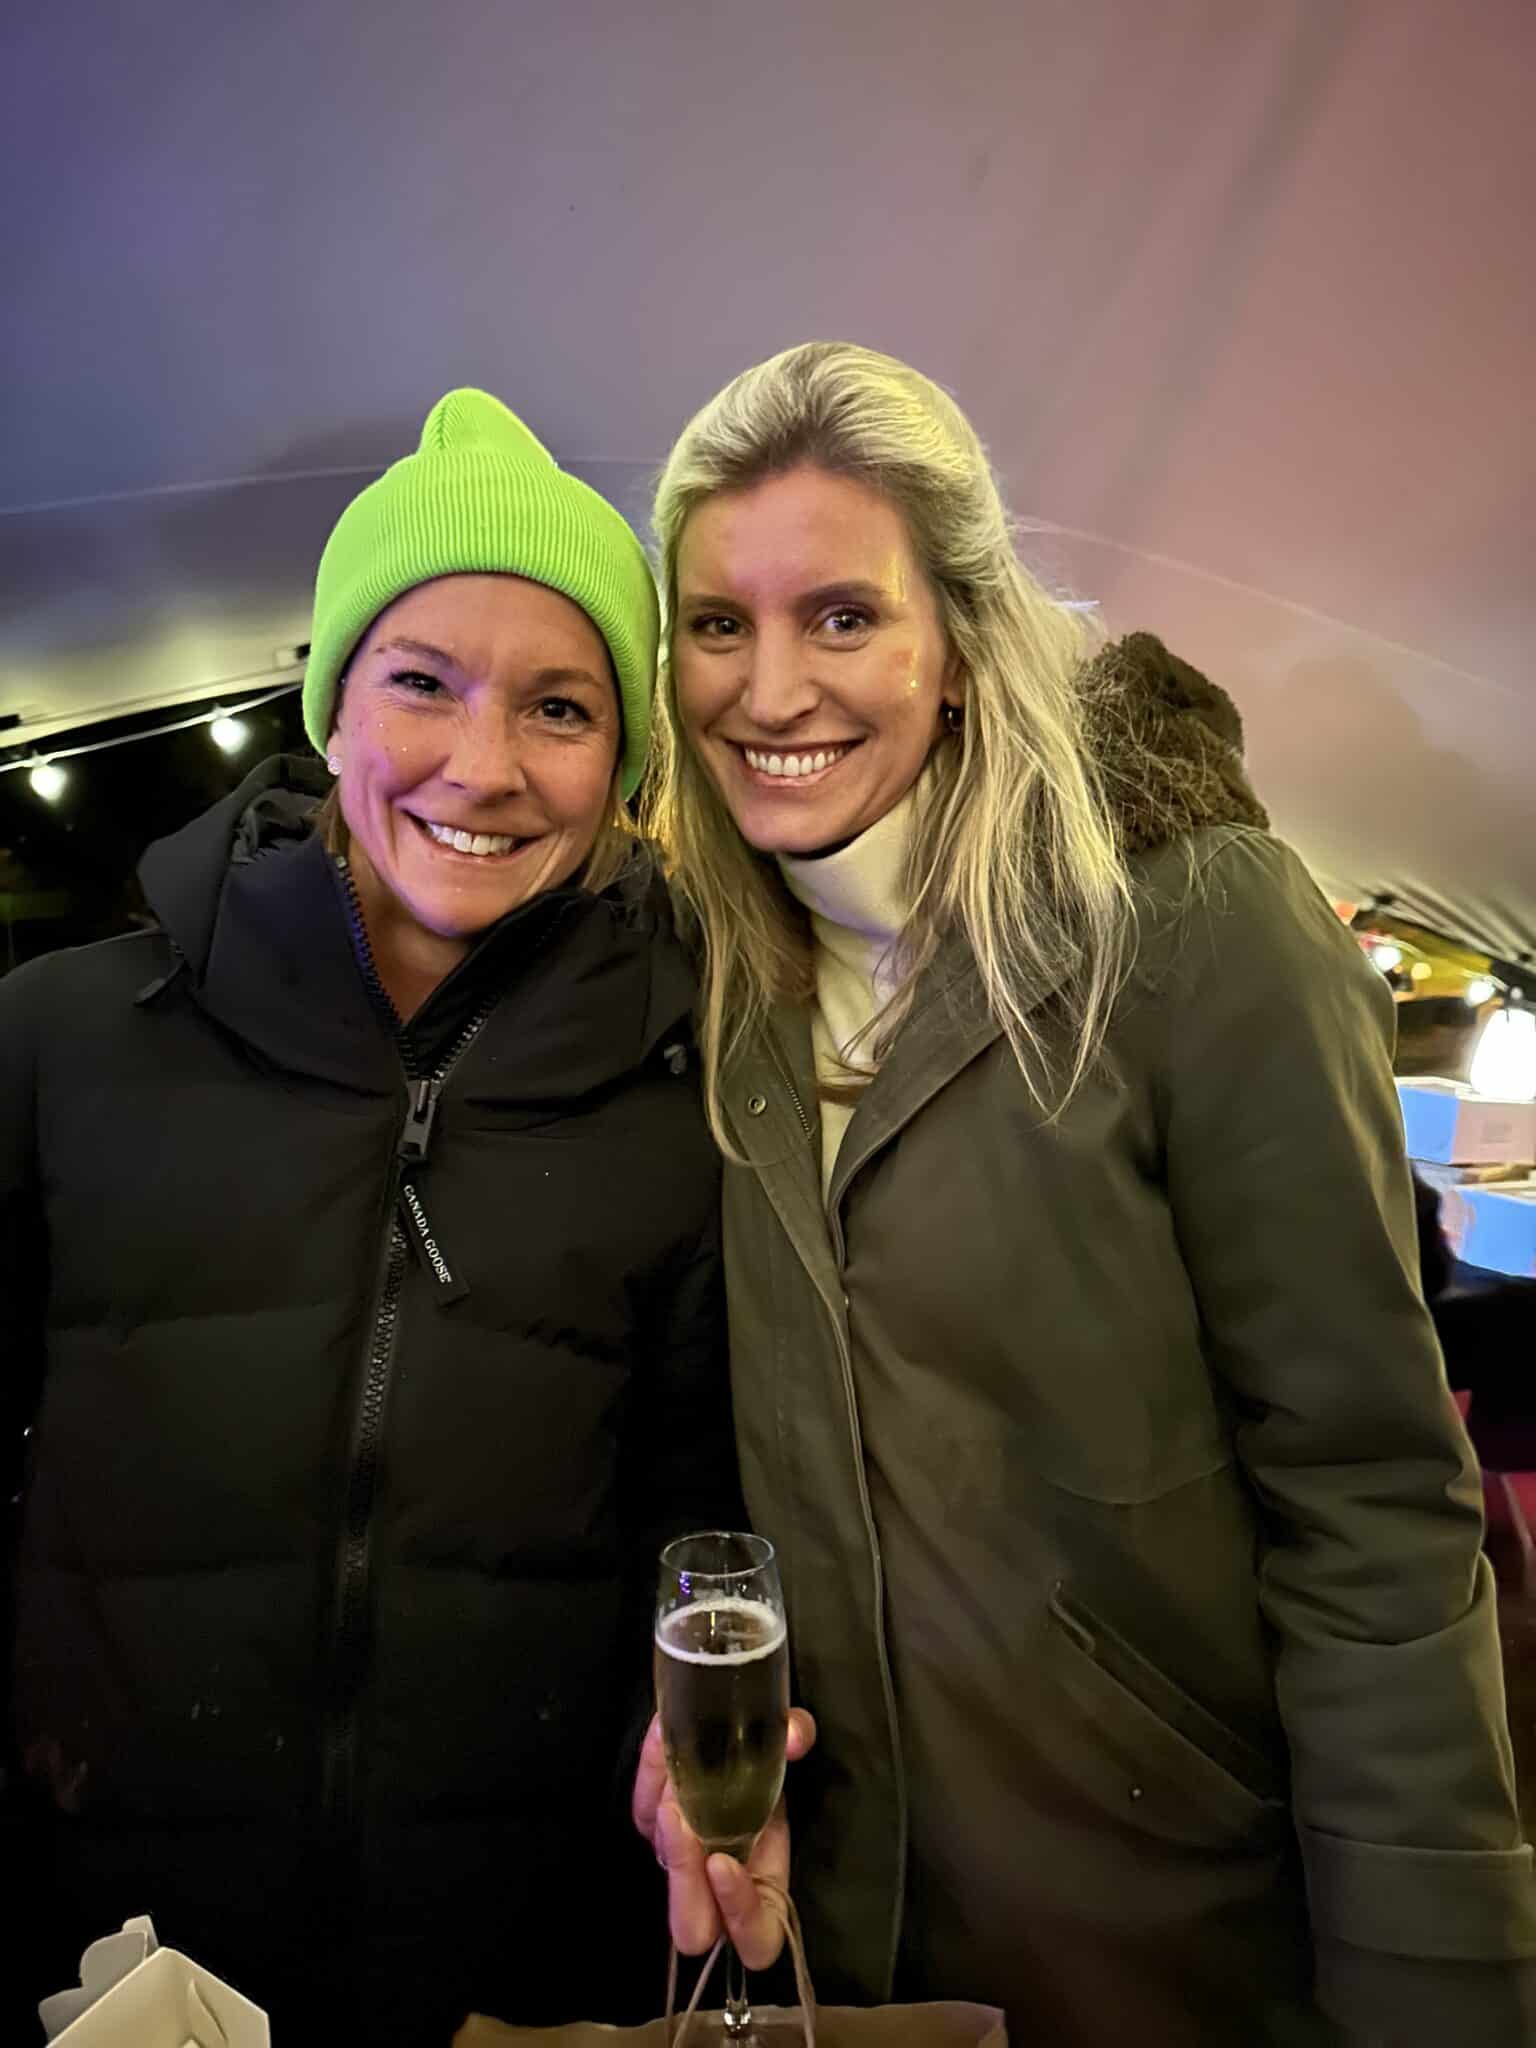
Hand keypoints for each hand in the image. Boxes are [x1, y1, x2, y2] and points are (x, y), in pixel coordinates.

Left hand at [632, 1708, 816, 1969]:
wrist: (732, 1725)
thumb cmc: (773, 1757)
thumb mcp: (789, 1751)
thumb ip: (794, 1739)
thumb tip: (794, 1736)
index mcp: (764, 1887)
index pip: (756, 1939)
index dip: (741, 1914)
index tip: (723, 1863)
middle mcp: (716, 1885)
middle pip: (691, 1926)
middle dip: (685, 1878)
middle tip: (682, 1823)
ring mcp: (680, 1856)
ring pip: (664, 1862)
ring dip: (668, 1825)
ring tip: (676, 1781)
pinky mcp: (653, 1823)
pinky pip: (643, 1809)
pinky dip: (653, 1774)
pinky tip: (665, 1741)